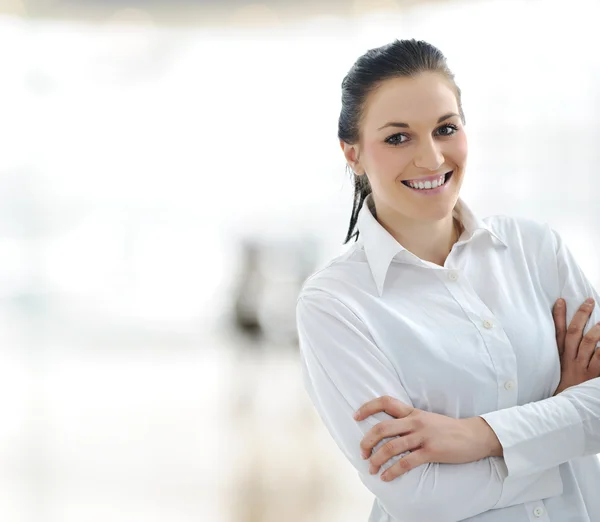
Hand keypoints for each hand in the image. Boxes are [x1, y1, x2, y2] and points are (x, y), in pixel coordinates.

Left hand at [353, 396, 501, 481]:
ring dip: (377, 459)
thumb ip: (409, 421)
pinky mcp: (431, 451)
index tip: (355, 416)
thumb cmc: (449, 429)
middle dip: (367, 441)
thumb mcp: (427, 419)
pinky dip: (392, 471)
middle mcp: (415, 422)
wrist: (475, 435)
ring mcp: (423, 436)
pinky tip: (386, 476)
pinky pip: (406, 462)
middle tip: (361, 452)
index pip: (386, 402)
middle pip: (382, 428)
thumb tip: (390, 429)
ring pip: (391, 447)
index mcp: (413, 412)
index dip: (368, 407)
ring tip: (371, 468)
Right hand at [553, 297, 599, 395]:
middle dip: (581, 315)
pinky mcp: (594, 376)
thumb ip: (566, 352)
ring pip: (589, 343)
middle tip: (589, 301)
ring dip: (596, 330)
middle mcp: (571, 359)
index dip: (558, 316)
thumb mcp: (561, 368)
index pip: (558, 332)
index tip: (561, 301)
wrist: (568, 408)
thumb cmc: (566, 385)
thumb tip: (569, 335)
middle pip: (574, 333)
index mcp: (561, 356)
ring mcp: (583, 367)